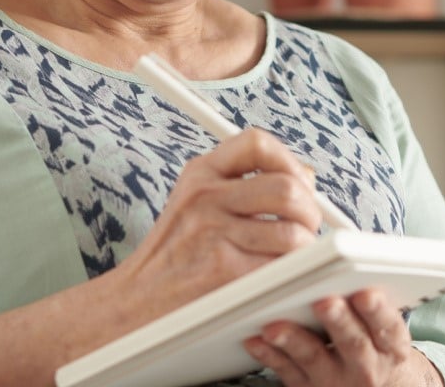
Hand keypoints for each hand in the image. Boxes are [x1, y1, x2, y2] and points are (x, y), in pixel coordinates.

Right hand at [109, 128, 322, 321]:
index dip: (289, 160)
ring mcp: (214, 234)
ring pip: (293, 232)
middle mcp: (206, 197)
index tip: (298, 182)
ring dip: (304, 249)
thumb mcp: (196, 202)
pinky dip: (292, 274)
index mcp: (200, 174)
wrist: (135, 301)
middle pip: (287, 188)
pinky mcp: (224, 273)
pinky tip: (280, 277)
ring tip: (293, 256)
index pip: (258, 144)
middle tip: (305, 228)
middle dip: (309, 212)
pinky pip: (282, 268)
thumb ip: (245, 183)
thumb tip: (306, 175)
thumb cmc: (173, 255)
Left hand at [243, 288, 444, 386]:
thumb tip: (350, 261)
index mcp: (390, 346)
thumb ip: (372, 303)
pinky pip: (286, 371)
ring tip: (276, 325)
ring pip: (314, 358)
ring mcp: (335, 379)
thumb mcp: (386, 328)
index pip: (388, 326)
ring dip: (294, 340)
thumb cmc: (374, 346)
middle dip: (338, 320)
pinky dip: (269, 355)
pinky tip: (256, 339)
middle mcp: (366, 366)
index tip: (366, 293)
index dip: (377, 310)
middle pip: (352, 342)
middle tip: (324, 301)